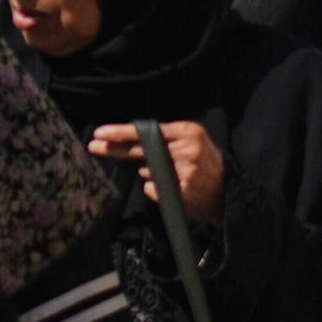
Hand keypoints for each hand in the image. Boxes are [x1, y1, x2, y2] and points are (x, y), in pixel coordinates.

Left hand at [87, 116, 224, 213]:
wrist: (227, 191)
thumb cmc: (203, 164)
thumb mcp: (190, 142)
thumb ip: (163, 140)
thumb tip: (126, 141)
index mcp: (188, 131)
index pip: (148, 130)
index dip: (122, 132)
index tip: (101, 132)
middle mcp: (187, 147)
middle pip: (141, 147)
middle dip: (115, 148)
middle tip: (94, 146)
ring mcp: (185, 169)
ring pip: (147, 170)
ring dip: (149, 173)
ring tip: (171, 176)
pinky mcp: (183, 189)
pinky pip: (153, 188)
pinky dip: (155, 189)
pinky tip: (172, 189)